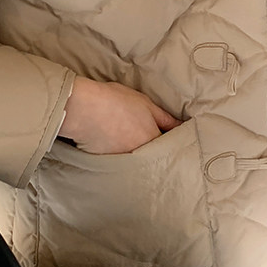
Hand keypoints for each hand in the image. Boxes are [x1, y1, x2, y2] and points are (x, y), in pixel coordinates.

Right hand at [59, 78, 180, 153]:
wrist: (84, 108)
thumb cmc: (115, 101)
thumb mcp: (146, 104)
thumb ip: (165, 118)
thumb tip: (182, 125)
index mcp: (153, 140)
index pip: (168, 148)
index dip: (167, 142)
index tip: (164, 137)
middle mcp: (140, 156)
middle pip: (152, 158)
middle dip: (152, 152)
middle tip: (143, 139)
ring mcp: (123, 162)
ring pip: (135, 163)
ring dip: (135, 155)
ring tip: (126, 141)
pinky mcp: (106, 166)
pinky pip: (119, 165)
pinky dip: (119, 157)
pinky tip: (112, 145)